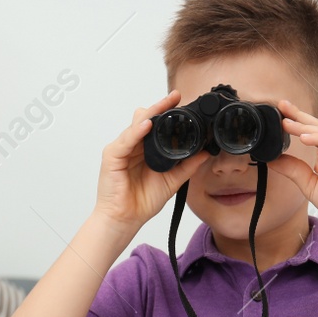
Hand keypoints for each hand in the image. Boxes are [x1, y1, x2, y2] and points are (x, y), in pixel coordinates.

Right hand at [92, 90, 208, 234]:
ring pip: (135, 125)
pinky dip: (136, 131)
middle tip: (175, 97)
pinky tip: (146, 125)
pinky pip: (126, 140)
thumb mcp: (172, 180)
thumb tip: (205, 153)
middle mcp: (132, 146)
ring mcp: (121, 149)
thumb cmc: (142, 200)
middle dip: (159, 107)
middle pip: (144, 119)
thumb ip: (187, 165)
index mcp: (144, 149)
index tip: (181, 101)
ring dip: (150, 114)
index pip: (155, 124)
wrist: (126, 219)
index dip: (166, 112)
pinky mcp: (112, 157)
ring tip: (164, 105)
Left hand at [267, 99, 317, 231]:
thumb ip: (294, 169)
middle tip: (282, 105)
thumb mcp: (310, 184)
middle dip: (299, 116)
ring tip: (287, 123)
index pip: (312, 133)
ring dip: (305, 127)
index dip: (296, 123)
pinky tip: (304, 138)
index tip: (279, 114)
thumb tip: (272, 159)